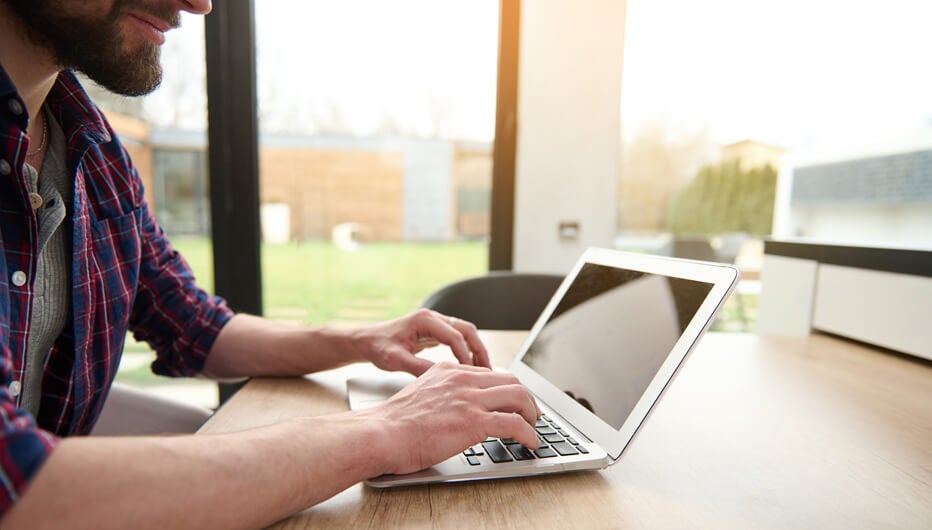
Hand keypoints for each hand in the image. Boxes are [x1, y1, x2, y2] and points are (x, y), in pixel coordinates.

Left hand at [350, 309, 489, 375]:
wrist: (366, 341)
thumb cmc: (377, 347)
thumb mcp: (395, 360)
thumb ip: (418, 367)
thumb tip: (442, 377)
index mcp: (424, 320)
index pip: (454, 336)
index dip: (465, 356)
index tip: (470, 374)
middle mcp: (432, 318)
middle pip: (466, 329)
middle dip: (479, 350)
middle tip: (488, 370)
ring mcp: (434, 323)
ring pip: (465, 332)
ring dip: (475, 350)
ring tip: (484, 370)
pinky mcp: (434, 331)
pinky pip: (457, 338)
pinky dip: (466, 351)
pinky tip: (469, 367)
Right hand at [359, 362, 539, 474]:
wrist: (381, 434)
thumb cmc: (394, 423)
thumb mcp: (421, 393)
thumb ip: (442, 392)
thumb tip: (455, 407)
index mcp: (449, 371)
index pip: (491, 373)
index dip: (508, 388)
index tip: (514, 401)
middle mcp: (462, 379)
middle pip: (511, 381)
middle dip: (526, 399)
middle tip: (531, 414)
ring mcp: (469, 399)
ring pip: (518, 397)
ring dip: (532, 414)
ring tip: (534, 428)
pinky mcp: (473, 421)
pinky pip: (514, 423)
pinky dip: (529, 433)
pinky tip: (531, 442)